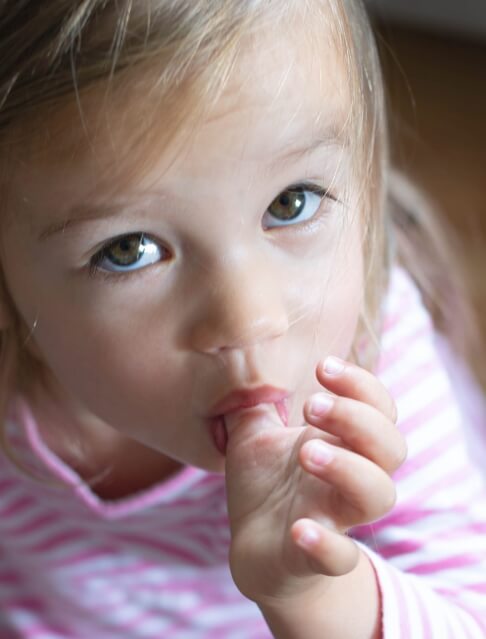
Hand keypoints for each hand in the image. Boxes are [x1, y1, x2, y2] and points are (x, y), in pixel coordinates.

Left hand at [224, 357, 406, 604]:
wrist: (254, 550)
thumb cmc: (264, 484)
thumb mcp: (252, 433)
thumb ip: (251, 398)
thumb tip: (236, 356)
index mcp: (341, 442)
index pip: (378, 407)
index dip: (361, 384)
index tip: (322, 367)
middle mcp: (351, 478)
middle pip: (391, 446)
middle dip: (357, 418)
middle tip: (311, 406)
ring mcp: (336, 517)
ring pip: (378, 495)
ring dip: (348, 468)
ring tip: (306, 451)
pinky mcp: (317, 559)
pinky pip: (340, 558)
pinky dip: (326, 544)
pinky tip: (299, 528)